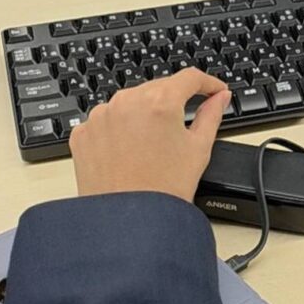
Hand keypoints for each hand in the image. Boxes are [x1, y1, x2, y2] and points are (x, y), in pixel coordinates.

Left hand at [69, 70, 230, 203]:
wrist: (128, 225)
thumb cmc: (163, 191)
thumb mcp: (199, 148)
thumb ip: (212, 114)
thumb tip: (220, 97)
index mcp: (160, 101)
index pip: (190, 77)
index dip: (208, 83)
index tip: (214, 91)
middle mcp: (128, 101)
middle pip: (158, 87)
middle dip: (174, 100)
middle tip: (185, 122)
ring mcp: (101, 116)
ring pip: (131, 103)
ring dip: (144, 114)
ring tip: (153, 144)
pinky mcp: (83, 133)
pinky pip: (107, 120)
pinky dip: (119, 129)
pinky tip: (129, 152)